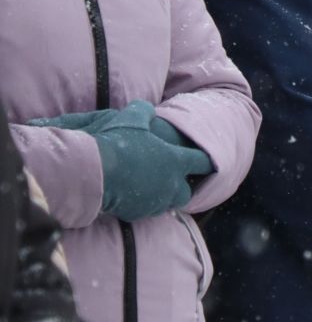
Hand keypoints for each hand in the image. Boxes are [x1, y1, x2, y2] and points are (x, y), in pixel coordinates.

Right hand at [31, 102, 212, 221]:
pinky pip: (145, 211)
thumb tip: (147, 108)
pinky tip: (131, 197)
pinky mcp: (137, 213)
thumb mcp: (131, 119)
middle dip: (182, 187)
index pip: (201, 161)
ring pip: (167, 204)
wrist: (93, 172)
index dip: (205, 161)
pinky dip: (142, 205)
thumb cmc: (116, 143)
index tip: (209, 162)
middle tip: (172, 180)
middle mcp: (171, 184)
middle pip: (186, 192)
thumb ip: (143, 112)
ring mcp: (155, 201)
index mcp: (176, 160)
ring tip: (151, 189)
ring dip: (162, 197)